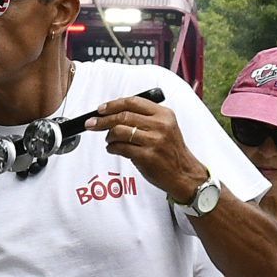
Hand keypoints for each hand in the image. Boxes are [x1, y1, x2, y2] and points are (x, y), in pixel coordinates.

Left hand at [89, 94, 207, 203]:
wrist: (184, 174)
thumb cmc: (171, 152)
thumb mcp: (166, 127)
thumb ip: (145, 117)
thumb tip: (115, 112)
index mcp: (164, 114)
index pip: (133, 102)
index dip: (113, 104)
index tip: (101, 109)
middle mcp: (161, 126)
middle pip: (123, 116)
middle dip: (102, 120)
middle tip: (92, 124)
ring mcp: (154, 141)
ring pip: (119, 131)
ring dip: (108, 136)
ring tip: (109, 140)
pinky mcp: (147, 156)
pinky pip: (121, 148)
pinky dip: (112, 148)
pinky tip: (114, 149)